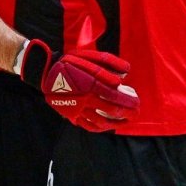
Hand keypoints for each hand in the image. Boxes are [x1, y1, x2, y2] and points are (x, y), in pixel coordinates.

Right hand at [15, 40, 139, 131]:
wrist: (47, 73)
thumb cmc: (70, 63)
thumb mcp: (90, 57)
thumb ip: (110, 63)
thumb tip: (126, 74)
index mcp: (93, 85)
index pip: (117, 98)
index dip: (131, 103)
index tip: (138, 103)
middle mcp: (87, 100)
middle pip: (112, 112)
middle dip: (128, 114)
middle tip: (135, 113)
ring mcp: (79, 110)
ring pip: (101, 122)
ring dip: (116, 123)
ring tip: (124, 122)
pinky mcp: (72, 115)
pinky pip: (88, 125)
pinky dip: (100, 128)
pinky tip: (106, 126)